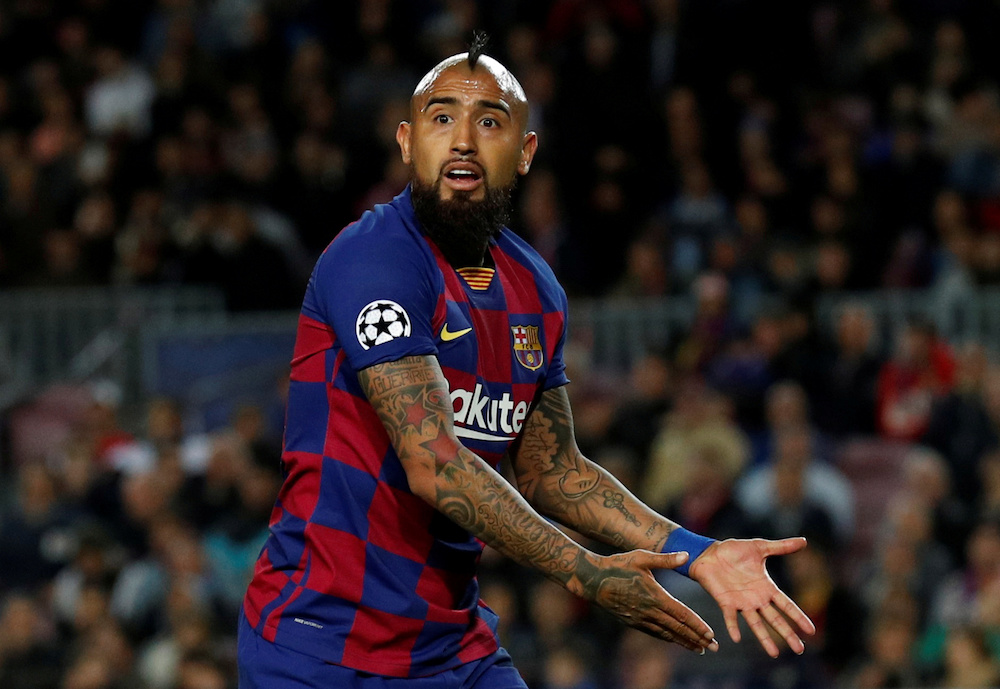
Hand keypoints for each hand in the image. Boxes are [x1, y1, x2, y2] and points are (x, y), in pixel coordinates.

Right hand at [588, 550, 719, 653]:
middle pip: (678, 628)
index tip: (711, 635)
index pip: (681, 614)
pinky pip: (654, 632)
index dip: (697, 625)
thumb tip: (686, 556)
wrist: (592, 580)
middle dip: (697, 639)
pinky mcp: (632, 622)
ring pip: (667, 634)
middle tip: (713, 648)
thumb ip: (665, 559)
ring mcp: (640, 619)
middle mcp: (649, 611)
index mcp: (655, 596)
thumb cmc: (618, 565)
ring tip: (699, 649)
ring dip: (684, 642)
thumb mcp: (641, 557)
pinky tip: (675, 640)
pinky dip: (668, 638)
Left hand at [687, 537, 815, 656]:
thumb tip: (805, 541)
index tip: (811, 630)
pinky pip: (731, 617)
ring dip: (764, 638)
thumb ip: (782, 547)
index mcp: (766, 587)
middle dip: (787, 633)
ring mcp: (741, 602)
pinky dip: (734, 627)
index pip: (786, 605)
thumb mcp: (760, 547)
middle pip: (775, 619)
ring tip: (774, 653)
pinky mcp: (725, 602)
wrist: (709, 552)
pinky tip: (737, 638)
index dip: (798, 617)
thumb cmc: (734, 550)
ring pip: (756, 624)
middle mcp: (756, 598)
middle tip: (799, 650)